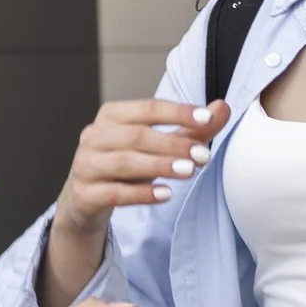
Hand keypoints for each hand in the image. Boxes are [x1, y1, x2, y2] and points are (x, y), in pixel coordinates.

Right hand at [58, 99, 230, 234]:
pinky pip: (114, 192)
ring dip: (160, 166)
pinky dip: (141, 194)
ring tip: (189, 172)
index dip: (177, 112)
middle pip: (136, 136)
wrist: (86, 198)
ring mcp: (86, 165)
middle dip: (173, 144)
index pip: (147, 108)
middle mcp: (94, 136)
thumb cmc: (125, 165)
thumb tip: (221, 108)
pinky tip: (165, 194)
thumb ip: (190, 128)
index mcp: (112, 115)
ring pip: (124, 163)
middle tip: (203, 155)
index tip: (207, 118)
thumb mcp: (157, 145)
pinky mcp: (84, 194)